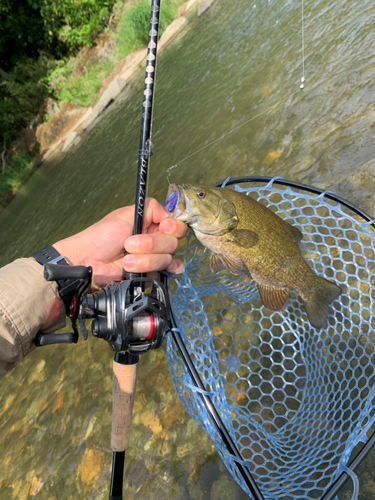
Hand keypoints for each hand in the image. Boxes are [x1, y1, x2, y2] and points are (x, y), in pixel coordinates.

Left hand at [53, 198, 186, 287]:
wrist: (89, 261)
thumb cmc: (101, 237)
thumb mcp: (124, 215)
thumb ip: (150, 209)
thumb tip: (169, 213)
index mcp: (151, 223)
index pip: (175, 224)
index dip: (173, 227)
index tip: (163, 227)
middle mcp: (155, 239)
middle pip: (173, 242)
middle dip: (151, 244)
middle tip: (129, 244)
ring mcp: (154, 257)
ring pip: (166, 258)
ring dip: (145, 260)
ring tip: (126, 260)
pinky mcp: (151, 273)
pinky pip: (166, 273)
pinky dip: (162, 271)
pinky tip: (153, 271)